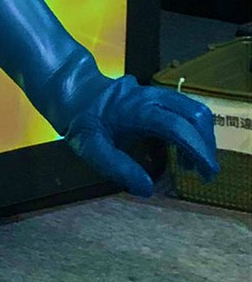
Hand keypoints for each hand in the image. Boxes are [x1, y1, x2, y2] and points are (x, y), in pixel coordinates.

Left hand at [65, 74, 218, 196]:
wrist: (74, 92)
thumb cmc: (82, 122)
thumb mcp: (90, 148)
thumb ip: (117, 168)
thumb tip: (147, 189)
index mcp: (136, 109)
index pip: (177, 126)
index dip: (196, 149)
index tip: (207, 173)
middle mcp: (152, 96)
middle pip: (195, 114)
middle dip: (206, 145)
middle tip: (203, 173)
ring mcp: (158, 93)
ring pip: (195, 109)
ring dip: (201, 137)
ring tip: (192, 165)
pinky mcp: (160, 96)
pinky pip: (186, 109)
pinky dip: (193, 130)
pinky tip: (183, 150)